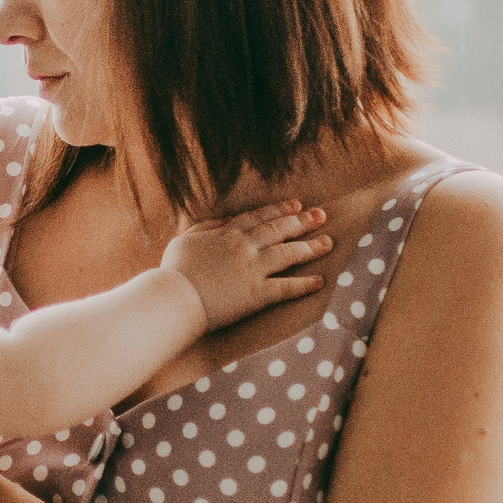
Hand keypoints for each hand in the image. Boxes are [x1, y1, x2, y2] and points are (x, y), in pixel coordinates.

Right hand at [162, 201, 332, 329]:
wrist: (175, 296)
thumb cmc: (174, 271)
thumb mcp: (184, 240)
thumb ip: (206, 227)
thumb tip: (224, 220)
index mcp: (227, 234)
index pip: (258, 217)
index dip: (279, 210)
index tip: (296, 205)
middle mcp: (244, 247)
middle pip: (279, 230)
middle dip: (302, 221)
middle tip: (322, 216)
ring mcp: (253, 269)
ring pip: (289, 253)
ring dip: (311, 247)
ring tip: (328, 243)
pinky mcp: (257, 293)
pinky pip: (286, 287)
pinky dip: (304, 285)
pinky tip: (320, 281)